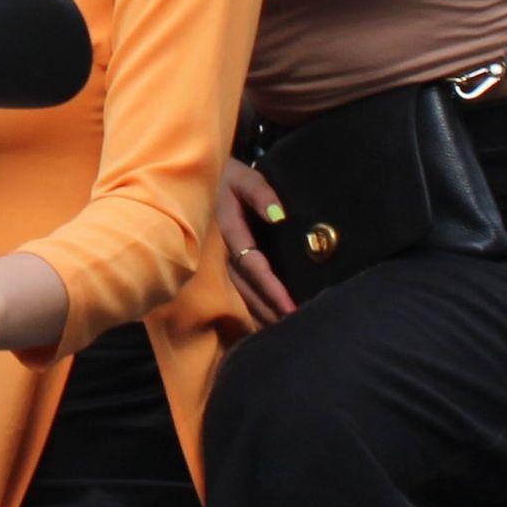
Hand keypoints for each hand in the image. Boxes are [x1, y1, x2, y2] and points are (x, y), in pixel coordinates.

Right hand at [212, 160, 295, 324]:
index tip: (290, 306)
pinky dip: (258, 309)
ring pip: (245, 294)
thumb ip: (260, 193)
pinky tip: (271, 322)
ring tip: (288, 329)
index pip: (253, 265)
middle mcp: (227, 252)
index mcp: (230, 232)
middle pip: (248, 288)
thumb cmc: (232, 177)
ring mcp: (227, 260)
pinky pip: (244, 291)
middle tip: (296, 326)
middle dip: (270, 309)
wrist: (210, 178)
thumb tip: (279, 215)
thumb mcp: (245, 178)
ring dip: (264, 313)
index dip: (271, 288)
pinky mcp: (232, 264)